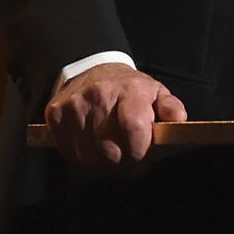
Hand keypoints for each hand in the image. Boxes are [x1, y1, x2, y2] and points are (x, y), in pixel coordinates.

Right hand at [44, 63, 187, 168]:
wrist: (91, 69)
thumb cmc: (129, 90)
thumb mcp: (155, 92)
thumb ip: (170, 108)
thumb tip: (179, 120)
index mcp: (130, 91)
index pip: (134, 127)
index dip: (140, 151)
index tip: (142, 155)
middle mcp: (99, 96)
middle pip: (110, 151)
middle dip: (122, 163)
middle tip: (127, 157)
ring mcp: (74, 105)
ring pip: (88, 158)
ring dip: (101, 164)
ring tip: (110, 151)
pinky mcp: (55, 114)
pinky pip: (69, 155)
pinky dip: (81, 158)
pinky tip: (91, 145)